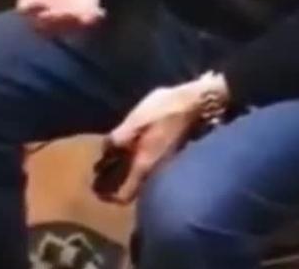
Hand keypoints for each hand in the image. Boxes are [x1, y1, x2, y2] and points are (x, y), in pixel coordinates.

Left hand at [102, 83, 203, 203]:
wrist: (198, 102)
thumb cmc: (165, 111)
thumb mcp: (135, 121)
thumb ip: (118, 138)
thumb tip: (105, 152)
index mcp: (144, 166)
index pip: (125, 196)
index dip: (110, 197)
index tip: (100, 189)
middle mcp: (157, 172)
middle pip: (135, 189)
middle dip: (119, 184)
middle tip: (106, 172)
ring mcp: (168, 164)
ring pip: (145, 178)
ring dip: (132, 172)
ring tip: (121, 158)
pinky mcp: (174, 154)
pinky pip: (153, 167)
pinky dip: (143, 162)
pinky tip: (139, 147)